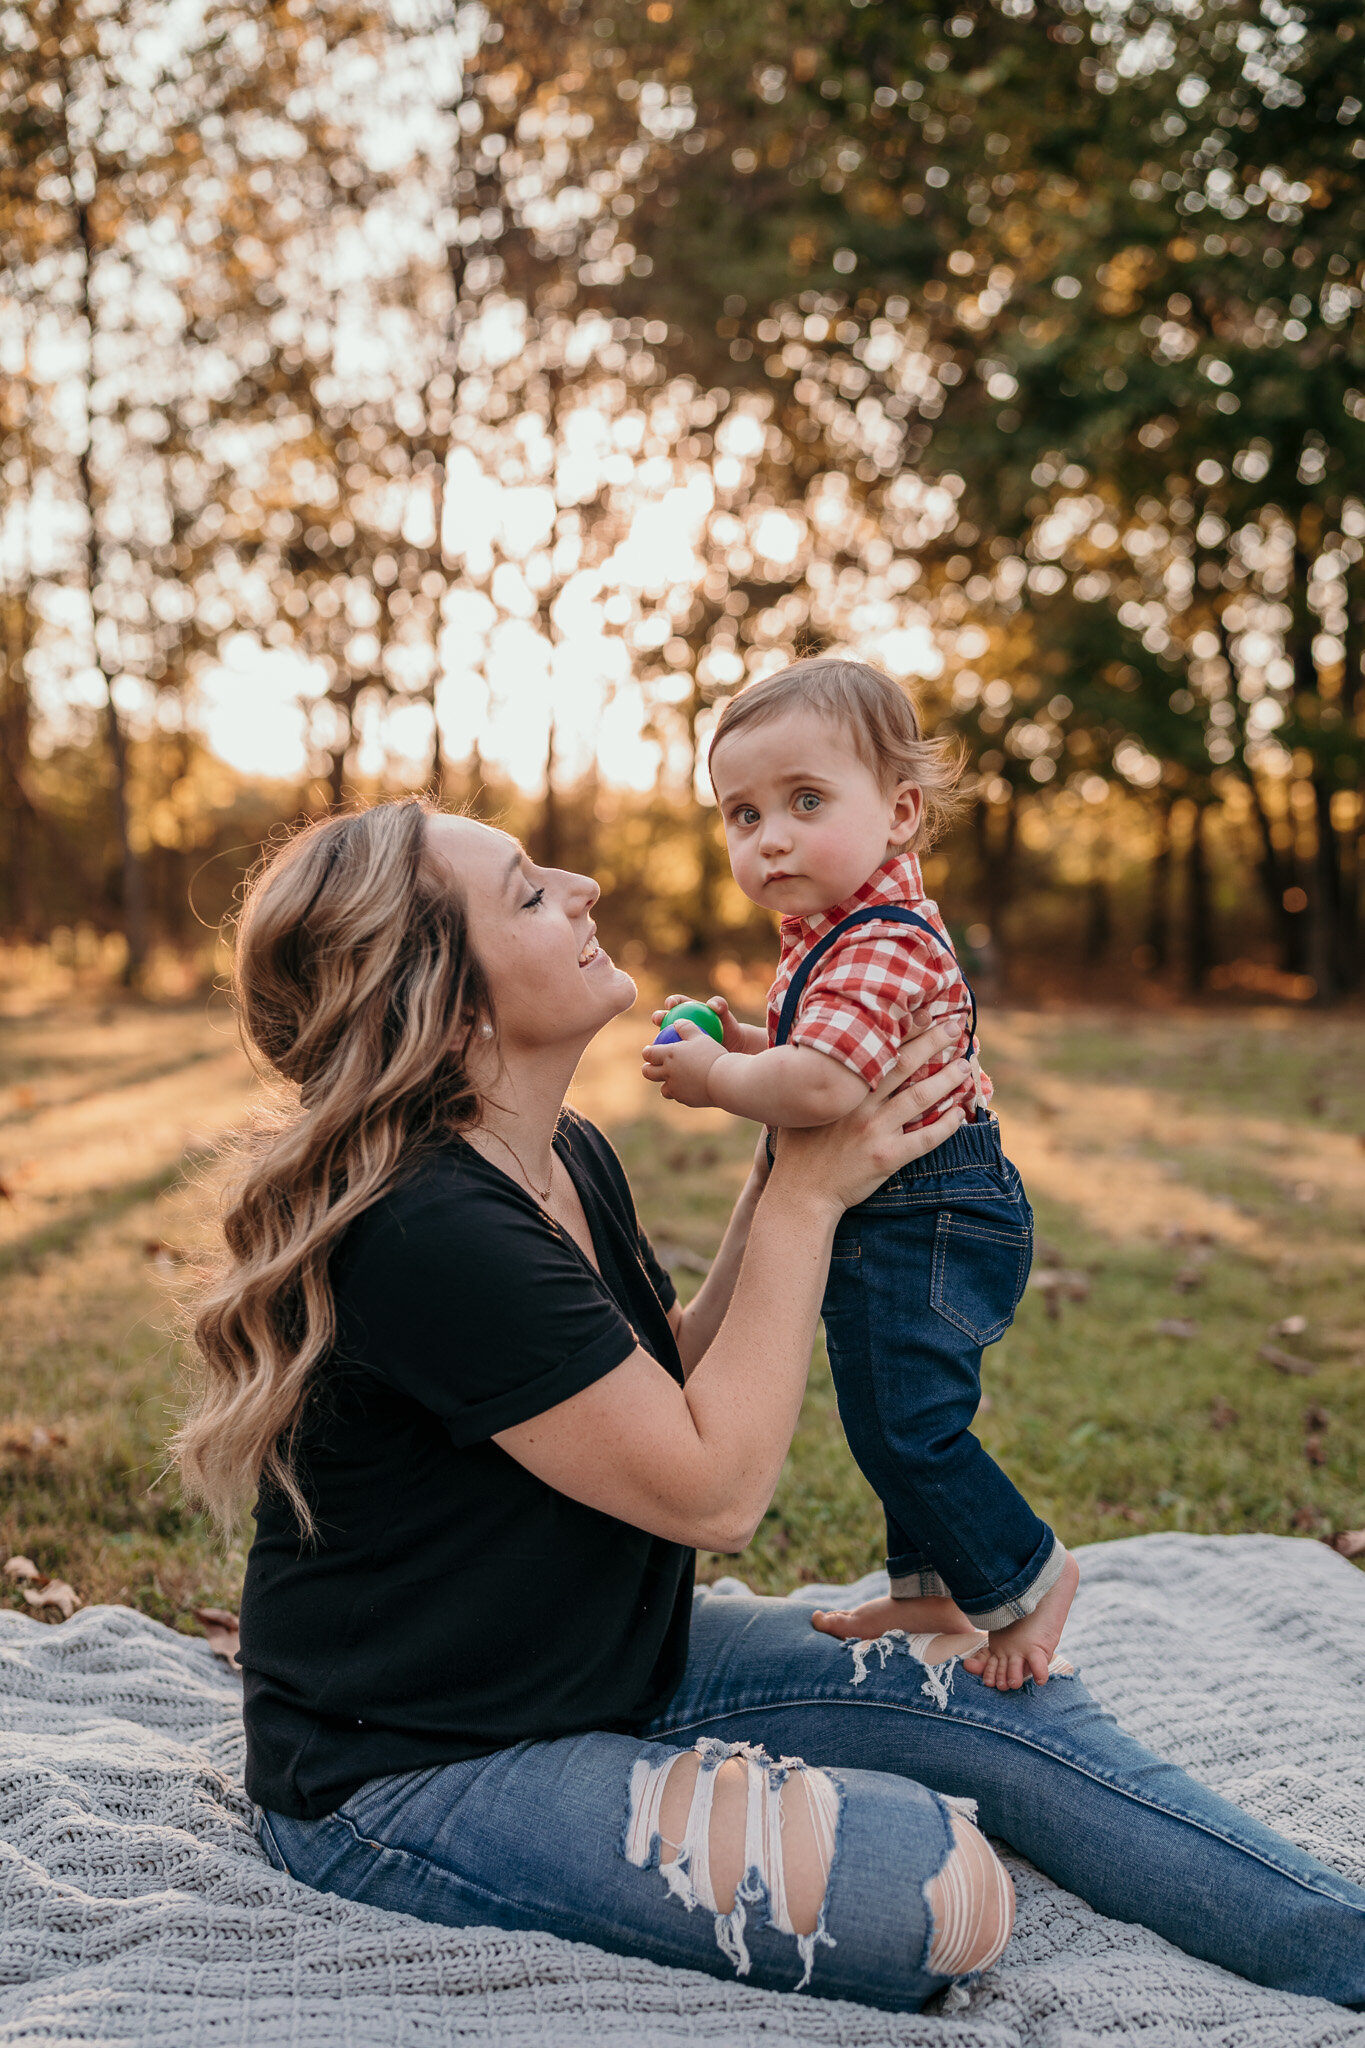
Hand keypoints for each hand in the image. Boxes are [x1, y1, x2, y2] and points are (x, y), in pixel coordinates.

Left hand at [641, 1021, 725, 1106]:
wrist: (724, 1080)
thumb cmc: (712, 1055)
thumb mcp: (700, 1037)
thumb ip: (687, 1028)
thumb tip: (677, 1022)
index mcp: (669, 1055)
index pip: (649, 1053)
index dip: (647, 1051)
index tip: (649, 1050)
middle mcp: (668, 1073)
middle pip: (648, 1072)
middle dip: (648, 1068)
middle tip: (653, 1065)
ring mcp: (676, 1089)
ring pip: (663, 1089)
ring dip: (665, 1083)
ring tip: (672, 1079)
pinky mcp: (686, 1100)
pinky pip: (680, 1096)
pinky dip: (682, 1092)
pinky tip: (691, 1087)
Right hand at [650, 993, 746, 1053]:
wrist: (733, 1048)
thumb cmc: (729, 1028)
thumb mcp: (725, 1016)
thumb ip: (720, 1006)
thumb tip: (711, 1004)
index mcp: (688, 1011)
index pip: (677, 1003)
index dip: (671, 1002)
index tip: (671, 1005)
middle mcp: (680, 1024)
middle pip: (665, 1018)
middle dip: (658, 1017)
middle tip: (658, 1019)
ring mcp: (678, 1038)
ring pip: (665, 1037)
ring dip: (658, 1038)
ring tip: (657, 1040)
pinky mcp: (679, 1052)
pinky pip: (672, 1052)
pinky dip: (668, 1054)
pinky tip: (666, 1056)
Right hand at [768, 1020, 967, 1218]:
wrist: (801, 1193)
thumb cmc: (798, 1149)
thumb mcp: (800, 1106)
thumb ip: (815, 1081)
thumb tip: (820, 1052)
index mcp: (842, 1088)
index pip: (879, 1049)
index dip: (907, 1030)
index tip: (927, 1014)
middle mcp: (861, 1105)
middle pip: (906, 1065)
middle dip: (935, 1043)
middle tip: (956, 1029)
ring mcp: (875, 1131)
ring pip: (921, 1098)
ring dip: (948, 1079)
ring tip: (965, 1066)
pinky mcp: (887, 1157)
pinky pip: (925, 1139)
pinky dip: (947, 1125)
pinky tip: (961, 1114)